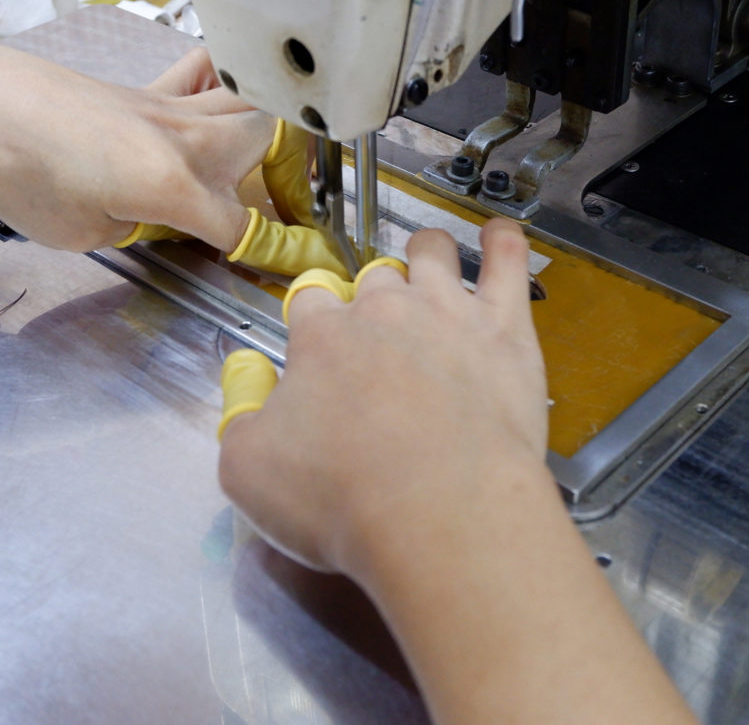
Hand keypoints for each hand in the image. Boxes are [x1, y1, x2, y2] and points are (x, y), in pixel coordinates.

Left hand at [0, 41, 275, 251]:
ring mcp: (169, 107)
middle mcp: (184, 140)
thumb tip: (152, 216)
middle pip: (268, 140)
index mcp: (172, 184)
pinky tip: (218, 99)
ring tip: (261, 154)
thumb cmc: (20, 171)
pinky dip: (224, 81)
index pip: (240, 225)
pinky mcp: (147, 89)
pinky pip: (205, 73)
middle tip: (277, 199)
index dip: (268, 250)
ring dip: (264, 125)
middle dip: (283, 173)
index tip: (287, 261)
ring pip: (249, 98)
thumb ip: (134, 228)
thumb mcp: (79, 232)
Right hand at [218, 219, 696, 724]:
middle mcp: (383, 309)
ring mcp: (449, 310)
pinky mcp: (505, 328)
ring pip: (433, 254)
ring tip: (431, 270)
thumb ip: (240, 412)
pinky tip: (500, 235)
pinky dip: (503, 242)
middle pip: (374, 279)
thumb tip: (248, 373)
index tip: (319, 347)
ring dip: (426, 256)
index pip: (310, 300)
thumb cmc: (340, 499)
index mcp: (321, 336)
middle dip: (372, 297)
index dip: (312, 319)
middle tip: (381, 339)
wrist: (441, 513)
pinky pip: (508, 263)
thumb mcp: (248, 469)